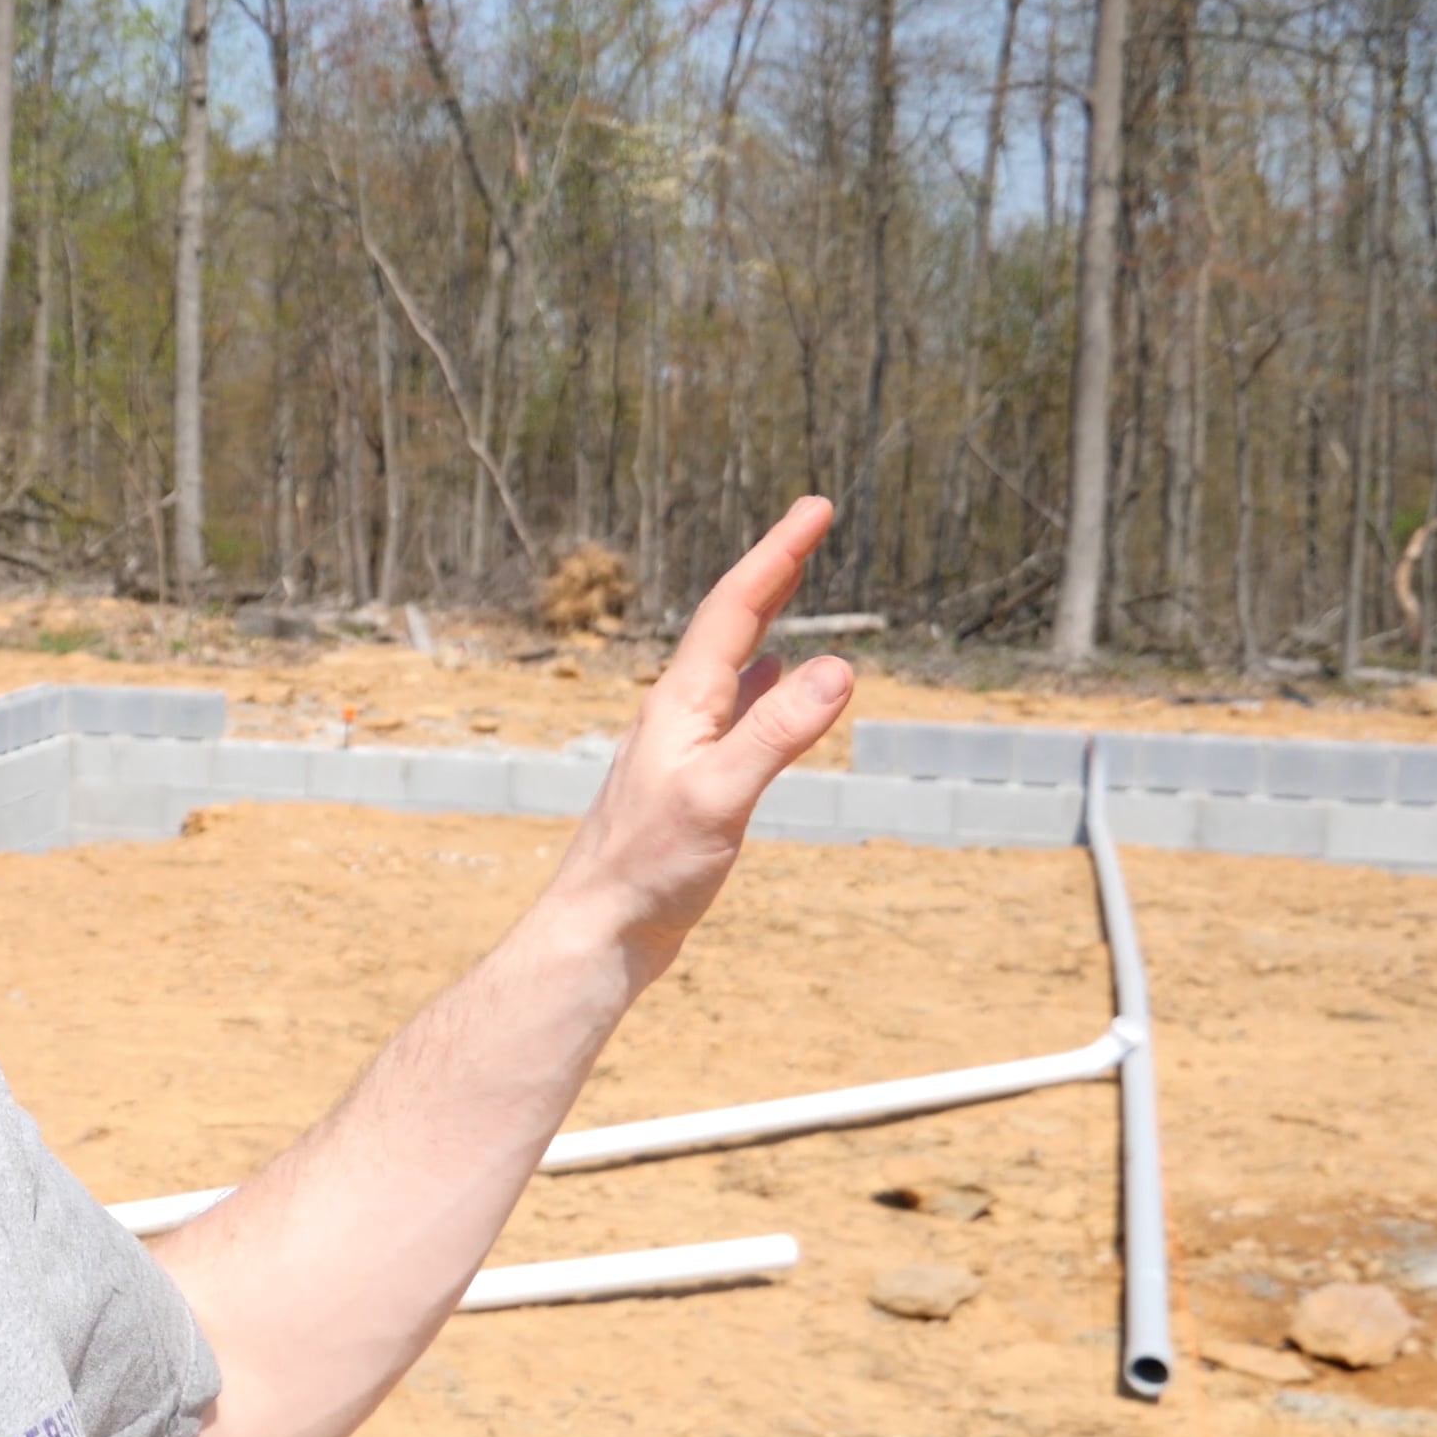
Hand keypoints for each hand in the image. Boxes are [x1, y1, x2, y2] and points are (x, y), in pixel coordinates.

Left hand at [540, 496, 854, 988]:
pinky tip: (774, 682)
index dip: (777, 555)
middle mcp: (677, 712)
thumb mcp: (719, 798)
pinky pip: (734, 708)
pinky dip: (764, 682)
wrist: (599, 928)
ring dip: (767, 618)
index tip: (816, 507)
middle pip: (730, 624)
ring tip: (793, 582)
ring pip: (732, 662)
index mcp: (681, 704)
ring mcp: (681, 744)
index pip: (735, 610)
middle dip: (775, 571)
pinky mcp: (690, 779)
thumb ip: (775, 736)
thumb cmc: (647, 869)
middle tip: (813, 523)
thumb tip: (836, 669)